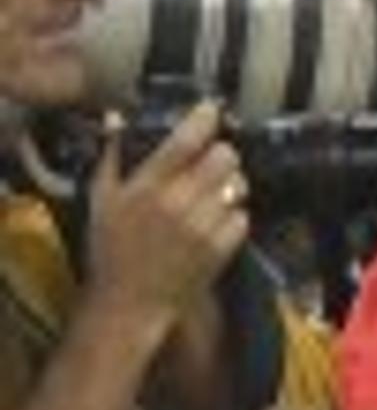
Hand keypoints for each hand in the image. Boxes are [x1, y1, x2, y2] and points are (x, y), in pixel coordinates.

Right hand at [86, 105, 248, 318]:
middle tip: (215, 158)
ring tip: (216, 190)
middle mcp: (179, 203)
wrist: (132, 300)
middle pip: (224, 158)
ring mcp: (204, 227)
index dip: (203, 120)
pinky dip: (235, 215)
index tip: (210, 110)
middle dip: (222, 153)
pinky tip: (218, 219)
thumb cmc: (111, 246)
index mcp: (147, 186)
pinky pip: (243, 217)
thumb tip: (116, 117)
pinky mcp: (222, 249)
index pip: (184, 141)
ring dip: (231, 183)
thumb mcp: (101, 197)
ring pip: (238, 186)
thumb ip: (110, 155)